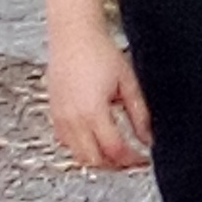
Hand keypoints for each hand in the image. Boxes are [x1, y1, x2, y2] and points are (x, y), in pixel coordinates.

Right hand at [48, 29, 152, 171]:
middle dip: (116, 165)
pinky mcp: (54, 114)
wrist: (73, 35)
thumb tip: (147, 138)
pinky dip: (82, 148)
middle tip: (132, 160)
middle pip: (95, 160)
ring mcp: (60, 118)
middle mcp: (73, 119)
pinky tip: (96, 139)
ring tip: (116, 152)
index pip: (115, 150)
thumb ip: (139, 114)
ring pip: (79, 155)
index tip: (143, 159)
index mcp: (93, 112)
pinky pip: (66, 143)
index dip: (132, 160)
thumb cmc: (99, 52)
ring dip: (99, 159)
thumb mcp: (128, 83)